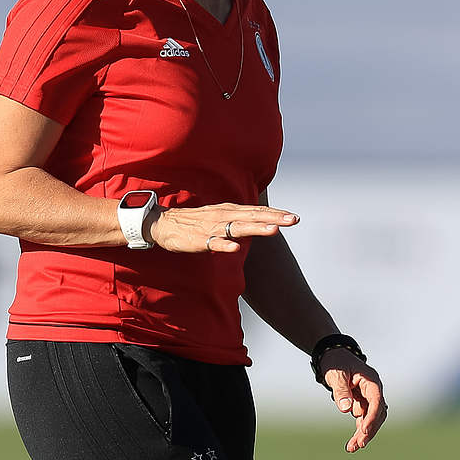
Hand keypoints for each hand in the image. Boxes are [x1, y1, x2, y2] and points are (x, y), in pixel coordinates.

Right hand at [146, 203, 297, 251]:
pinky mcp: (199, 240)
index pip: (258, 211)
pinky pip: (213, 243)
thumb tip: (263, 219)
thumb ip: (241, 217)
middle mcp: (224, 216)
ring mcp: (212, 228)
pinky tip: (235, 248)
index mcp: (231, 211)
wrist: (164, 223)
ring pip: (237, 228)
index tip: (295, 216)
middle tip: (294, 220)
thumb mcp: (222, 215)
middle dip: (274, 218)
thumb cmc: (198, 221)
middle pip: (253, 217)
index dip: (276, 214)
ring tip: (273, 230)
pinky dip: (224, 245)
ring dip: (255, 228)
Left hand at [320, 348, 387, 451]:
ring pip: (370, 418)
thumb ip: (341, 391)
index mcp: (371, 381)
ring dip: (363, 433)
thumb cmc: (336, 362)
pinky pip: (363, 418)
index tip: (364, 430)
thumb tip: (346, 409)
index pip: (376, 400)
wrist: (333, 356)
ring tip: (352, 447)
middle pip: (377, 412)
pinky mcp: (362, 402)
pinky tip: (353, 442)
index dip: (372, 416)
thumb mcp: (337, 374)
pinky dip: (358, 429)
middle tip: (360, 443)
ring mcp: (368, 397)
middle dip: (370, 429)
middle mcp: (373, 390)